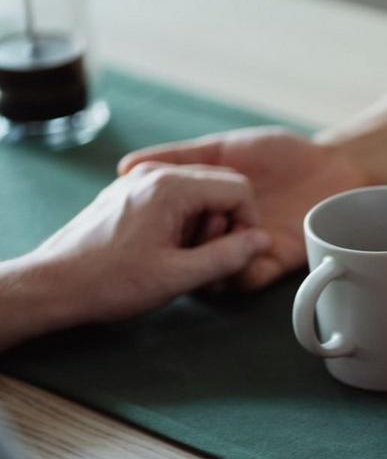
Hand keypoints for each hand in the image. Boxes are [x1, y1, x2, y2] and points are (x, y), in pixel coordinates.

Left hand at [26, 163, 270, 325]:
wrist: (53, 284)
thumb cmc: (110, 282)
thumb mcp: (178, 277)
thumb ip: (228, 257)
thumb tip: (261, 243)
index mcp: (172, 187)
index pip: (239, 190)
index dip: (247, 223)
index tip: (234, 252)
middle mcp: (156, 173)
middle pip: (221, 187)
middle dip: (224, 222)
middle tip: (202, 255)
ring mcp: (140, 179)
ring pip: (199, 192)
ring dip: (203, 223)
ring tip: (179, 255)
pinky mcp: (130, 191)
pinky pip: (175, 198)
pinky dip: (182, 221)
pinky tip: (164, 248)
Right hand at [118, 127, 369, 288]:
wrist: (333, 164)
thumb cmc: (279, 154)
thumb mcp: (220, 148)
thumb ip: (179, 157)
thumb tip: (127, 165)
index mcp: (204, 213)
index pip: (167, 234)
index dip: (152, 233)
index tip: (140, 224)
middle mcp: (222, 237)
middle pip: (186, 261)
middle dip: (178, 253)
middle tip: (177, 236)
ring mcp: (248, 252)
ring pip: (216, 275)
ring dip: (209, 263)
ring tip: (211, 241)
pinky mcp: (277, 263)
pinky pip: (252, 280)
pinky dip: (241, 272)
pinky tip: (238, 255)